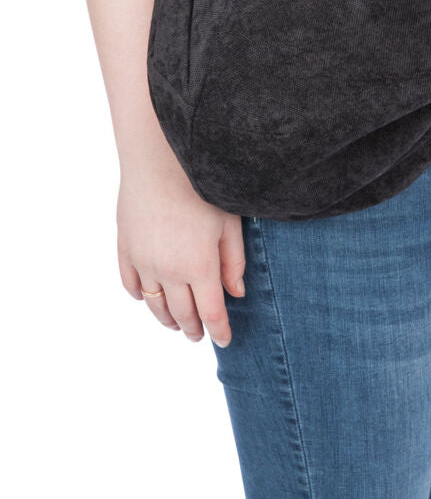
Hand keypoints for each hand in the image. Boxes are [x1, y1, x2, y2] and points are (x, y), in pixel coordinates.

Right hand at [116, 142, 246, 346]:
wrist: (159, 158)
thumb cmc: (201, 185)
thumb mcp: (230, 222)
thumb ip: (234, 261)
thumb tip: (237, 293)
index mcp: (199, 266)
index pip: (211, 312)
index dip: (219, 331)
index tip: (225, 340)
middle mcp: (169, 270)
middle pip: (181, 313)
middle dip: (193, 328)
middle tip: (199, 335)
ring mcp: (143, 261)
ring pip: (154, 303)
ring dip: (166, 319)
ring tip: (176, 325)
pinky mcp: (126, 248)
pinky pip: (131, 283)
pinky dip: (140, 295)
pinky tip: (147, 297)